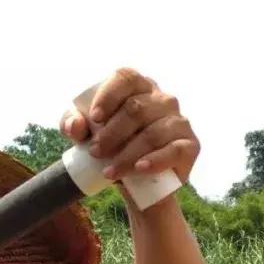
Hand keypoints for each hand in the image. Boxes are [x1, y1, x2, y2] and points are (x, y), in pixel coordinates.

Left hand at [59, 68, 199, 182]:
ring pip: (152, 133)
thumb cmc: (113, 150)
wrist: (141, 186)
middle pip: (136, 108)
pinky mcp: (191, 145)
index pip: (125, 78)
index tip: (94, 119)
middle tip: (95, 152)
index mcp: (139, 87)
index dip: (109, 95)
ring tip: (109, 171)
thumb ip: (73, 126)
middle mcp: (163, 99)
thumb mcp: (86, 137)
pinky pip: (173, 150)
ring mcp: (179, 121)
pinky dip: (154, 160)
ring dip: (127, 154)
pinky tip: (139, 169)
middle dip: (111, 133)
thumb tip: (75, 124)